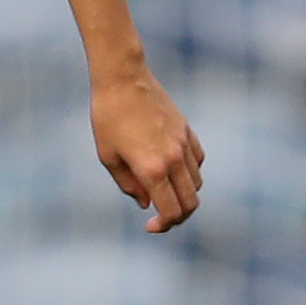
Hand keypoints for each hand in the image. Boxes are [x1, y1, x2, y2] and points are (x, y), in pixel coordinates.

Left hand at [93, 68, 203, 233]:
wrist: (123, 79)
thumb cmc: (107, 117)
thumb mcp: (108, 157)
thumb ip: (128, 185)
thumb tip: (146, 203)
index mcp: (152, 169)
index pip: (171, 211)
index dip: (164, 225)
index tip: (151, 225)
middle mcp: (173, 159)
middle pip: (191, 202)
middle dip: (178, 217)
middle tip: (160, 217)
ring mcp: (183, 143)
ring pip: (196, 182)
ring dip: (184, 194)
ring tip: (162, 191)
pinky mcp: (187, 130)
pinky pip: (197, 160)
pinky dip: (190, 172)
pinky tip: (172, 170)